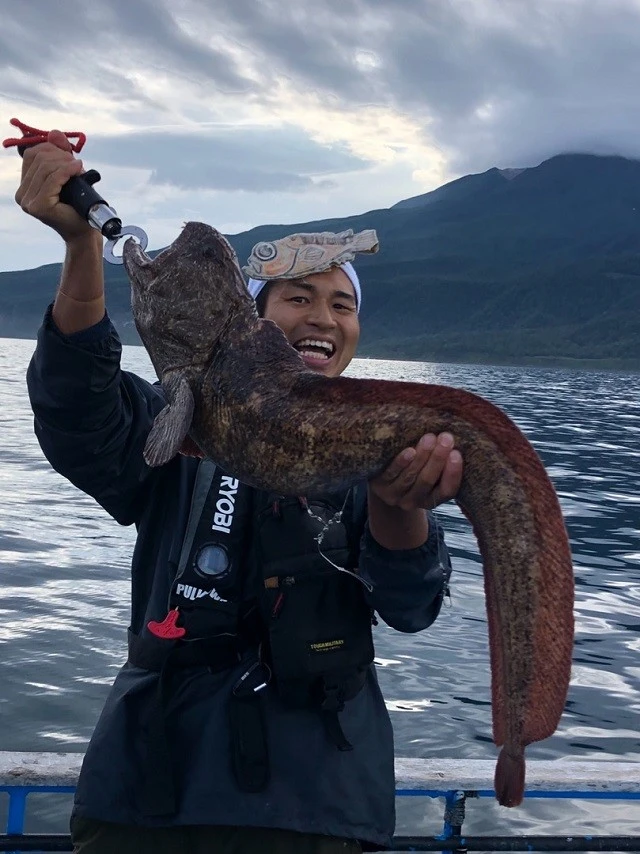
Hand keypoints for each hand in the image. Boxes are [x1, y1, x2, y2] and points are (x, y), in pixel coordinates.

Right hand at [14, 129, 94, 243]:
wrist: (85, 229)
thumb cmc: (77, 204)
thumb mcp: (68, 173)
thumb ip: (60, 153)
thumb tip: (54, 132)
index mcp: (24, 186)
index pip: (31, 155)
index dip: (51, 150)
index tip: (69, 156)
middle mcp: (21, 195)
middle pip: (38, 159)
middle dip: (61, 156)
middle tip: (77, 164)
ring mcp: (28, 202)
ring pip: (46, 168)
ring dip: (66, 164)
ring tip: (79, 170)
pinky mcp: (38, 206)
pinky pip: (53, 179)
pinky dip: (67, 171)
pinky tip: (78, 170)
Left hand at [369, 432, 462, 511]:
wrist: (383, 474)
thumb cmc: (416, 465)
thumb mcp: (430, 466)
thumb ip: (443, 457)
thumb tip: (453, 437)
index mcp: (432, 499)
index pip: (447, 490)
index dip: (453, 474)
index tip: (457, 453)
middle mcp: (414, 501)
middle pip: (427, 481)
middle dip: (438, 459)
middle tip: (446, 438)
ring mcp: (394, 495)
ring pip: (410, 476)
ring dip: (422, 456)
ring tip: (430, 438)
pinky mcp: (378, 485)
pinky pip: (391, 474)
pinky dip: (401, 462)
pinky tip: (409, 451)